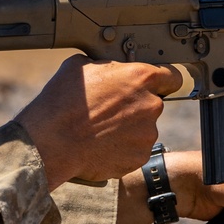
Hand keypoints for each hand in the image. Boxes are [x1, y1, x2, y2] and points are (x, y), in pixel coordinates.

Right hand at [15, 56, 183, 186]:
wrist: (52, 141)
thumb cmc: (63, 102)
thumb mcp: (82, 66)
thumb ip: (107, 66)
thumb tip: (110, 70)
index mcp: (141, 78)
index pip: (172, 76)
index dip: (162, 81)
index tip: (155, 86)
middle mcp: (150, 105)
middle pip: (153, 104)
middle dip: (135, 107)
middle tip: (109, 111)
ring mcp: (147, 134)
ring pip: (143, 129)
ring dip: (128, 129)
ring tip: (100, 130)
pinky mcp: (139, 157)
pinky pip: (134, 150)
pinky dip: (122, 149)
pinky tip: (101, 145)